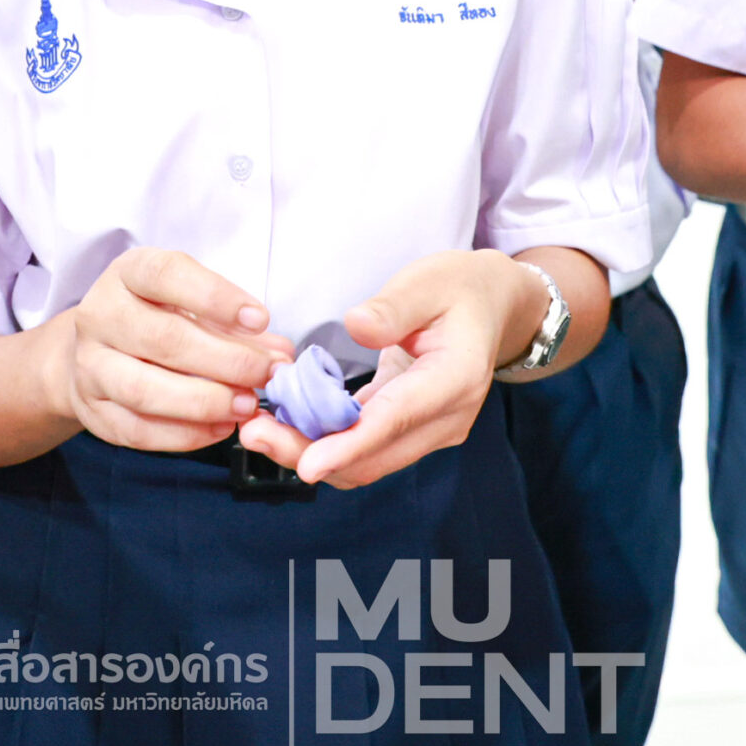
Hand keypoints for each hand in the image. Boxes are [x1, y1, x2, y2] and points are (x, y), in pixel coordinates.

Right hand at [48, 248, 289, 451]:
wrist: (94, 349)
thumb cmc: (155, 317)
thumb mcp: (189, 301)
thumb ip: (233, 324)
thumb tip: (279, 354)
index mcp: (127, 274)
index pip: (166, 276)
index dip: (215, 297)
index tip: (260, 319)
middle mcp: (100, 315)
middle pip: (162, 339)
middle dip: (225, 360)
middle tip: (266, 373)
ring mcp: (89, 365)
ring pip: (144, 390)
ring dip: (203, 402)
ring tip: (246, 405)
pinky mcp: (92, 410)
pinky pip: (137, 430)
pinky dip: (184, 434)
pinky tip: (220, 427)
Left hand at [239, 249, 543, 489]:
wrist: (492, 308)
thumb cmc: (459, 289)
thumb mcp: (428, 281)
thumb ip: (394, 306)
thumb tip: (356, 325)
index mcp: (455, 378)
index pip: (397, 420)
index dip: (349, 444)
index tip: (308, 464)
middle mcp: (446, 417)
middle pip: (373, 455)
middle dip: (310, 452)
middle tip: (253, 432)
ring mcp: (431, 431)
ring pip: (365, 462)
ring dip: (310, 453)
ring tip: (258, 430)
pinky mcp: (411, 431)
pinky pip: (365, 449)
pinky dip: (325, 443)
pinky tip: (286, 423)